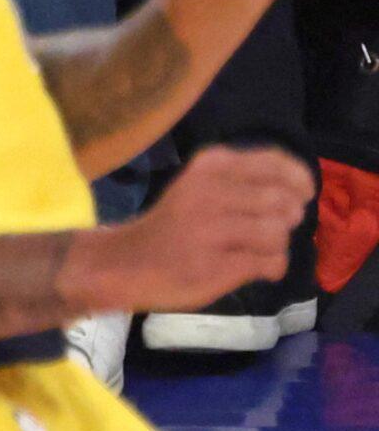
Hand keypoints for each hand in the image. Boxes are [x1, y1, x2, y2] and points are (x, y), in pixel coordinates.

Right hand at [84, 145, 313, 314]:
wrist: (127, 262)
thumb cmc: (176, 224)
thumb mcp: (203, 185)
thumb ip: (248, 180)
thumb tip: (303, 192)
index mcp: (208, 164)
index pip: (276, 162)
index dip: (299, 181)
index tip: (299, 196)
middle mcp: (208, 190)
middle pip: (283, 201)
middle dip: (287, 219)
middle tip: (266, 229)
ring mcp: (209, 228)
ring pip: (278, 233)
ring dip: (277, 246)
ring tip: (257, 249)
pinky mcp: (214, 264)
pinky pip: (270, 263)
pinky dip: (271, 268)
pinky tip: (253, 268)